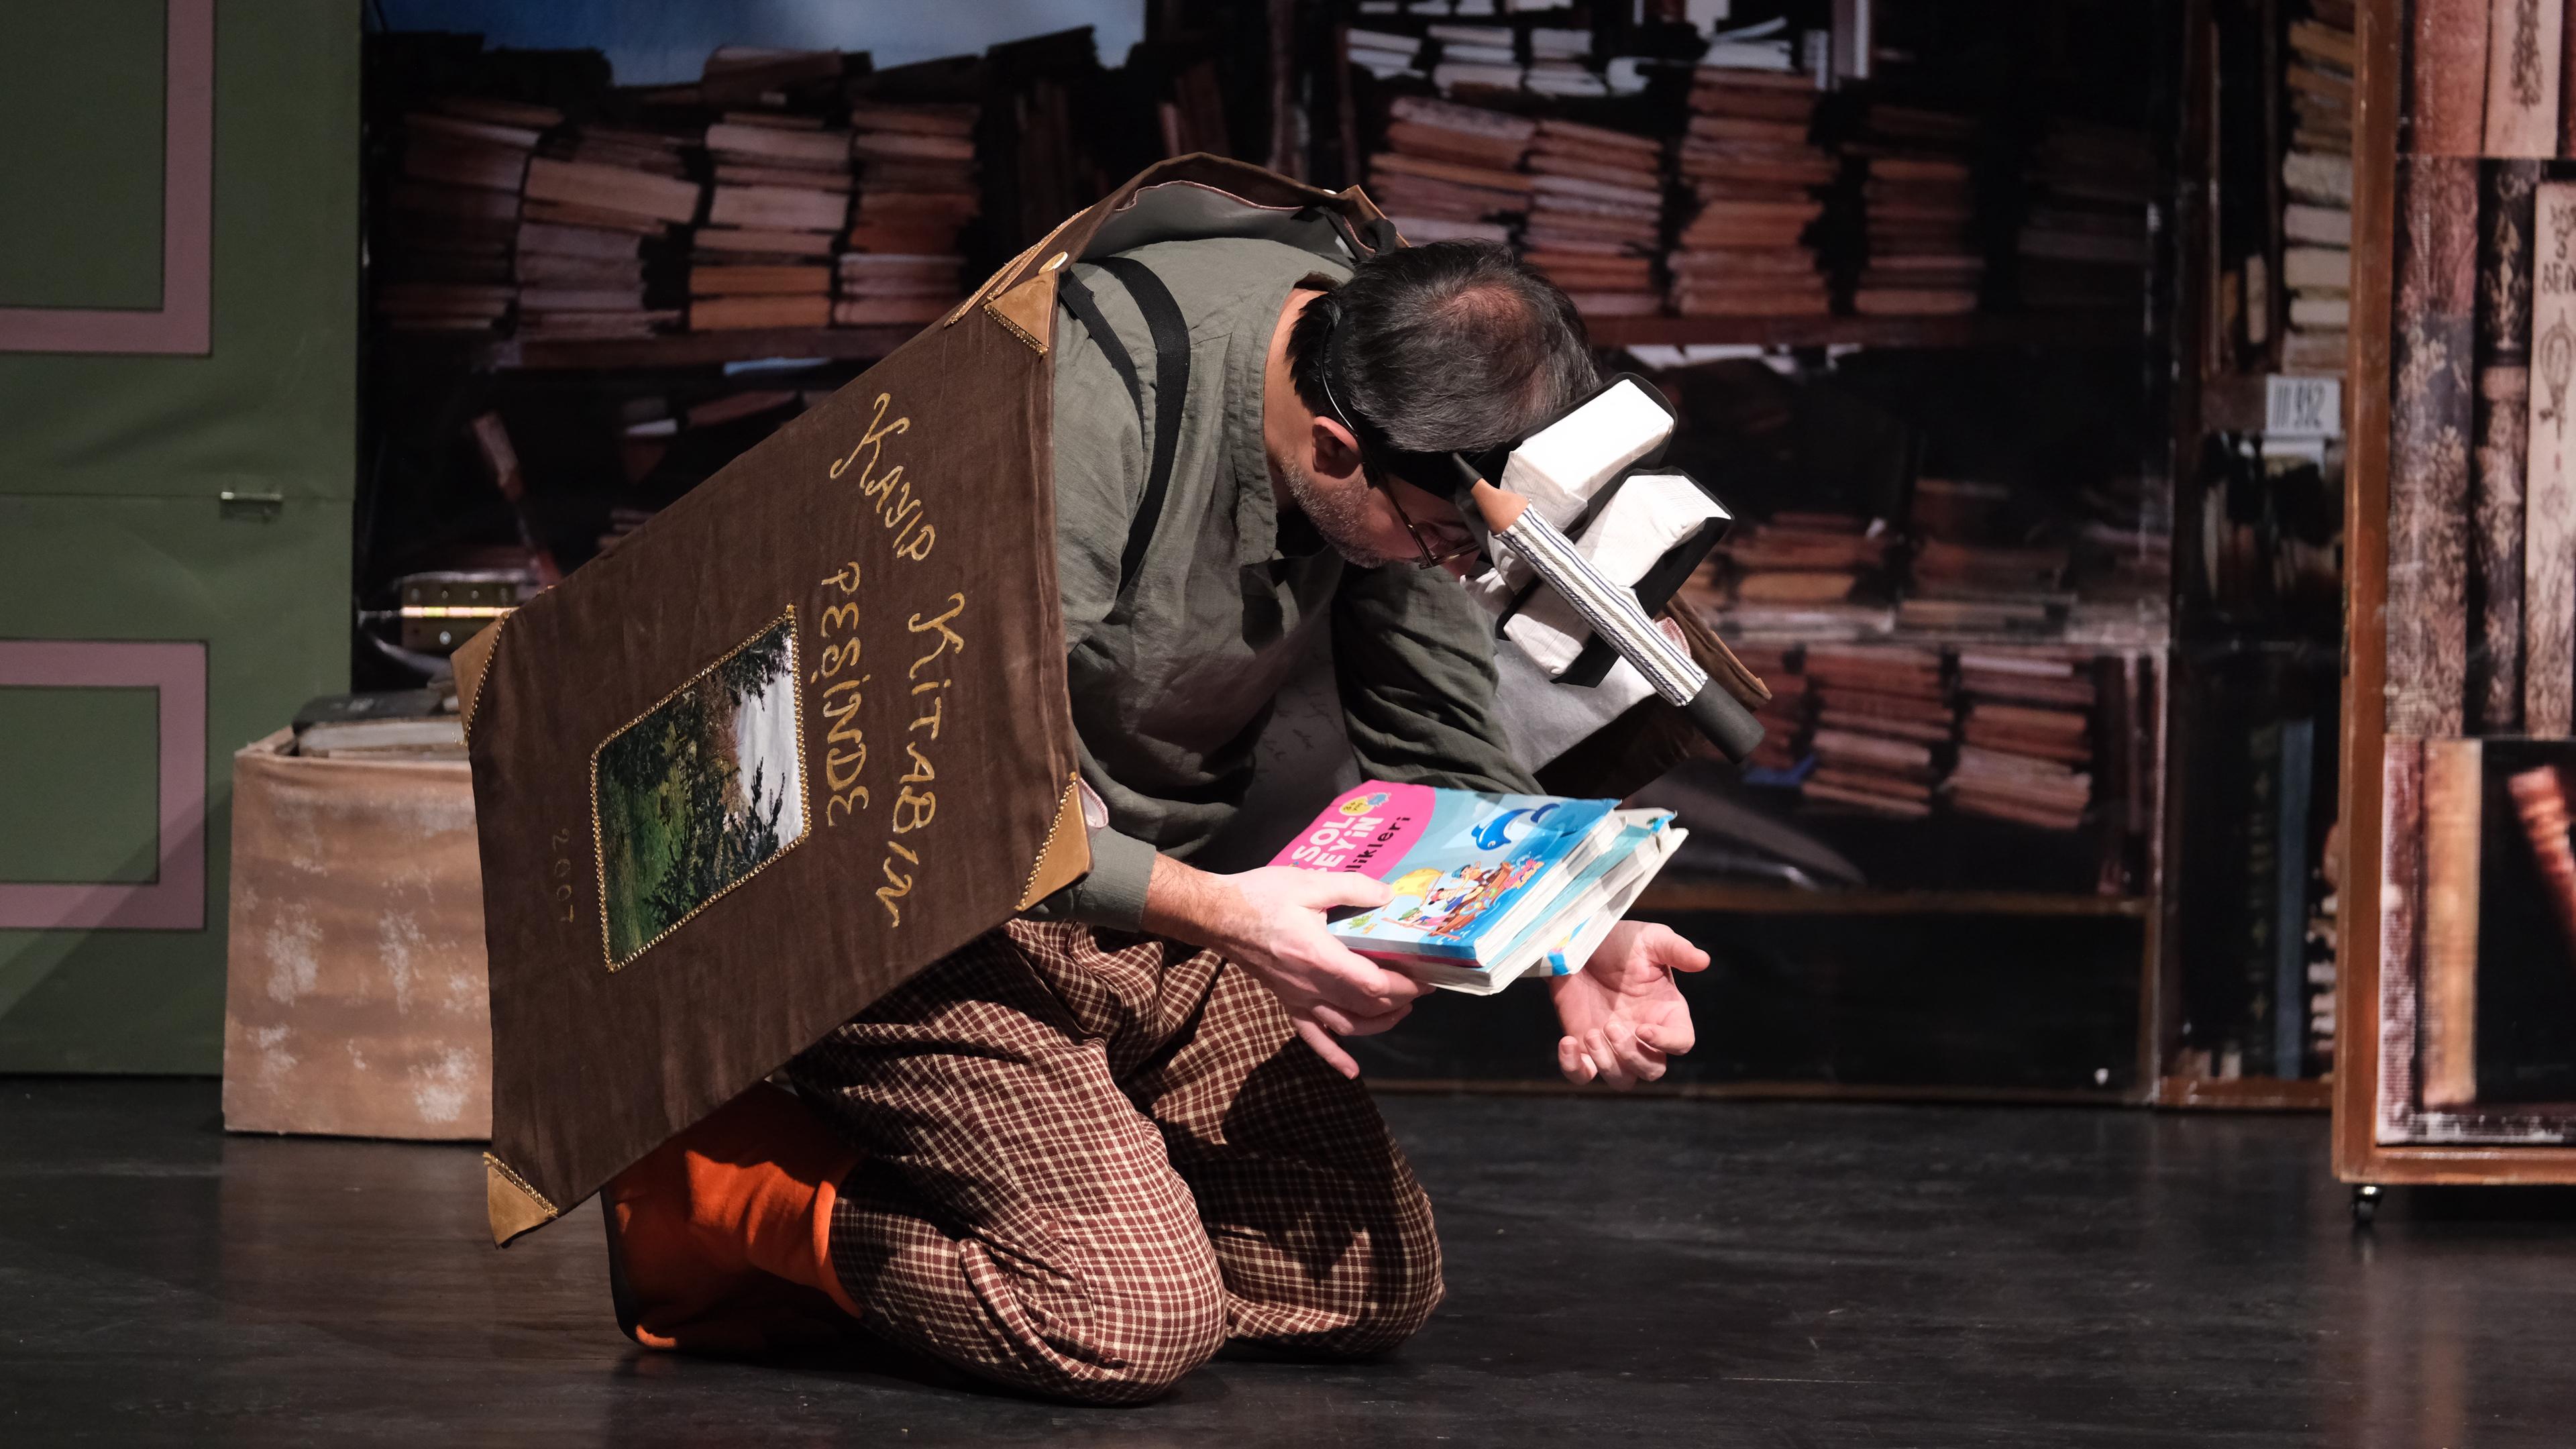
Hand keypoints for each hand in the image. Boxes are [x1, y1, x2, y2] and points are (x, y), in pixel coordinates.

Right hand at [1149, 863, 1431, 1078]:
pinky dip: (1334, 1056)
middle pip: (1366, 1006)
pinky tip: (1351, 1071)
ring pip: (1347, 1026)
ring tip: (1401, 1012)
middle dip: (1400, 1000)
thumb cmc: (1261, 896)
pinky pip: (1312, 1036)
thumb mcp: (1309, 882)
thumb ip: (1353, 888)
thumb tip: (1389, 897)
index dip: (1404, 984)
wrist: (1218, 915)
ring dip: (1379, 1024)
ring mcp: (1299, 998)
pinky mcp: (1287, 1002)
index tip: (1424, 975)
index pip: (1373, 983)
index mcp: (1320, 956)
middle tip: (1422, 987)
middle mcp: (1311, 986)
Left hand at [1547, 921, 1708, 1088]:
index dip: (1666, 1043)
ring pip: (1622, 1080)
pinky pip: (1582, 1075)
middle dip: (1633, 1056)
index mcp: (1667, 1012)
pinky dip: (1574, 1068)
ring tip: (1590, 1033)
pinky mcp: (1585, 1048)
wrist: (1577, 943)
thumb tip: (1704, 960)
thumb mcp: (1650, 938)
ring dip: (1607, 1064)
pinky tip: (1567, 1043)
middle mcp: (1644, 1035)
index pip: (1682, 1042)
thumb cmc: (1620, 941)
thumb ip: (1676, 949)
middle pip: (1652, 1070)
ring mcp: (1614, 1045)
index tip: (1642, 1028)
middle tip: (1610, 1026)